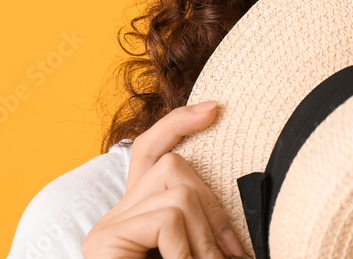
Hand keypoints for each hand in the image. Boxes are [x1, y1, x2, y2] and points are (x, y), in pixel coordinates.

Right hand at [82, 100, 247, 258]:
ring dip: (204, 237)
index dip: (178, 122)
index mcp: (140, 214)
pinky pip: (167, 219)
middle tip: (228, 254)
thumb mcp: (198, 247)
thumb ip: (207, 224)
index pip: (150, 149)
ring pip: (179, 193)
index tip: (214, 108)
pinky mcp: (104, 240)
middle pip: (174, 167)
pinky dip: (185, 250)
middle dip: (213, 209)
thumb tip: (247, 197)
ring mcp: (107, 226)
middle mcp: (116, 215)